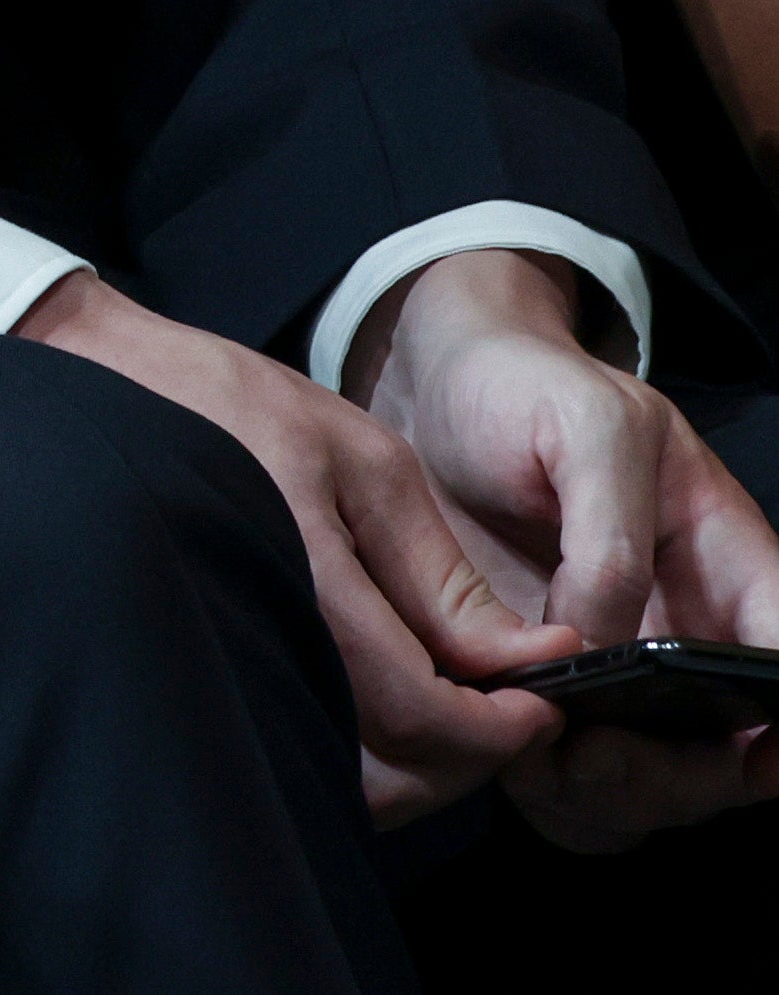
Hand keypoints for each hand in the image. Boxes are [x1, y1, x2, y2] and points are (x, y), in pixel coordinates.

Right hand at [20, 269, 571, 822]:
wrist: (108, 388)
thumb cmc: (235, 407)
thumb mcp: (364, 462)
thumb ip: (443, 573)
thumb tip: (528, 657)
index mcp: (310, 585)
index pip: (425, 714)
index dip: (501, 727)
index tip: (543, 701)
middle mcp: (264, 639)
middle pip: (388, 770)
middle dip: (467, 756)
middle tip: (507, 709)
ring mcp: (232, 657)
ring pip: (344, 777)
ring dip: (414, 766)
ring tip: (453, 709)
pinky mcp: (216, 660)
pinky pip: (301, 742)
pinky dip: (360, 751)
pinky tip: (386, 705)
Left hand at [356, 249, 778, 848]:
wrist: (435, 391)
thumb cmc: (528, 392)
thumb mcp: (589, 428)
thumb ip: (611, 538)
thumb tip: (606, 644)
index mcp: (732, 566)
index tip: (746, 753)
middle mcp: (691, 631)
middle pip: (732, 748)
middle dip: (679, 775)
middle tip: (597, 756)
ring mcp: (625, 669)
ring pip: (657, 778)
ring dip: (608, 790)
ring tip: (539, 757)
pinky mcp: (551, 687)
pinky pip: (577, 775)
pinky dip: (551, 787)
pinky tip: (508, 754)